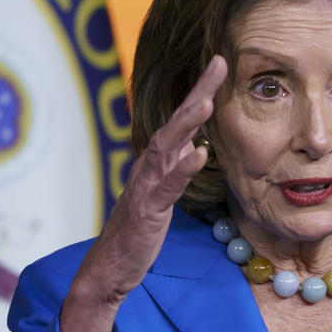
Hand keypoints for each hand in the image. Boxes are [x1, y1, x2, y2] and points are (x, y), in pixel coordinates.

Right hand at [58, 56, 227, 331]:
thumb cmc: (139, 231)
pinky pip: (166, 186)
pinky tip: (198, 154)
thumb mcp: (163, 193)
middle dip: (197, 92)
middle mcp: (149, 166)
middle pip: (175, 122)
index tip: (220, 63)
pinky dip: (181, 169)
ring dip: (186, 123)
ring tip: (207, 101)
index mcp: (157, 162)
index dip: (200, 91)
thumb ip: (176, 169)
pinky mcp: (146, 210)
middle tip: (218, 64)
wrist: (111, 267)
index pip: (182, 121)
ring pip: (166, 147)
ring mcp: (145, 186)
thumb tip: (197, 147)